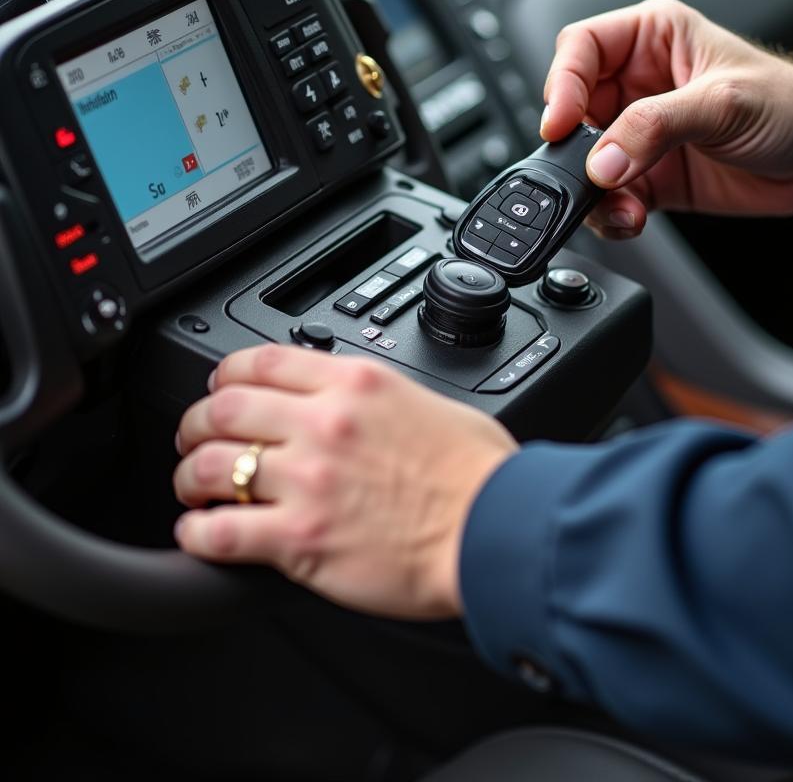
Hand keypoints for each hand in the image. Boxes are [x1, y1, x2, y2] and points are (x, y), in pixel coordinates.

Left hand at [173, 346, 517, 618]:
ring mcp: (307, 480)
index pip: (263, 360)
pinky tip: (200, 534)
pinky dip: (197, 533)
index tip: (220, 390)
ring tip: (194, 490)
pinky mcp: (300, 539)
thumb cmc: (480, 475)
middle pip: (222, 408)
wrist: (495, 530)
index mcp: (356, 385)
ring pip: (211, 466)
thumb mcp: (431, 404)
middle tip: (195, 441)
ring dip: (189, 477)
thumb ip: (382, 398)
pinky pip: (219, 532)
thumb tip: (361, 406)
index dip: (224, 375)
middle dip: (195, 425)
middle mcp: (324, 424)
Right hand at [542, 0, 792, 237]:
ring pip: (584, 162)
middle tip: (588, 173)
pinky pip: (609, 196)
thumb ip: (656, 127)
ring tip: (621, 203)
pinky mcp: (647, 176)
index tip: (560, 123)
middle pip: (573, 112)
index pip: (580, 50)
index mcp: (650, 38)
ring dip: (593, 190)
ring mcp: (638, 134)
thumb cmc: (790, 105)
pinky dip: (612, 212)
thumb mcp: (722, 103)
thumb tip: (601, 159)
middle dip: (574, 149)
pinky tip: (633, 216)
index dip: (561, 84)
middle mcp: (637, 84)